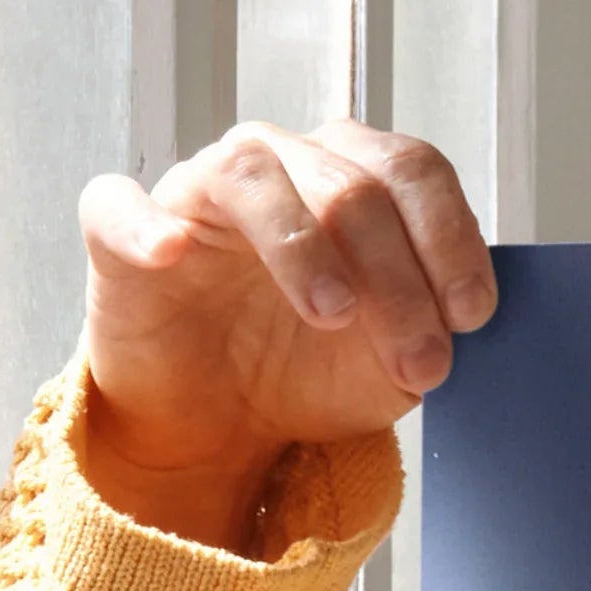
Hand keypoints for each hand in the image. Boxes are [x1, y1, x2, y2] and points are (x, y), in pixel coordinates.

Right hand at [74, 121, 494, 550]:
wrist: (221, 424)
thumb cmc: (307, 371)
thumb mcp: (392, 364)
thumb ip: (431, 330)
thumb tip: (460, 320)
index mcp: (353, 179)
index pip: (412, 171)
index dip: (450, 237)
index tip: (471, 315)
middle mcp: (280, 165)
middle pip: (350, 183)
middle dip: (398, 278)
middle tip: (419, 360)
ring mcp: (198, 191)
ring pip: (252, 175)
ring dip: (303, 246)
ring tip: (334, 315)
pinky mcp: (121, 233)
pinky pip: (119, 205)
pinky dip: (145, 224)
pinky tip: (172, 253)